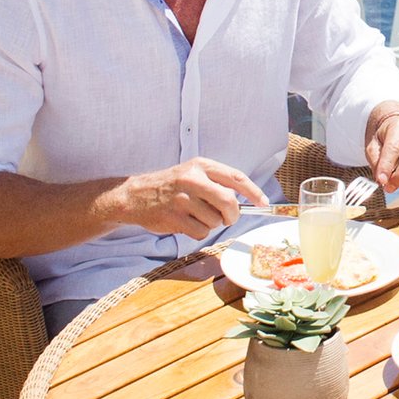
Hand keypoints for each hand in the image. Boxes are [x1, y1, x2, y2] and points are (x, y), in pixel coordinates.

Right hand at [103, 156, 268, 240]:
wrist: (135, 196)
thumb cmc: (170, 186)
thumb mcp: (192, 174)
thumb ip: (216, 183)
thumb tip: (246, 200)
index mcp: (201, 166)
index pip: (236, 178)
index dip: (254, 192)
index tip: (263, 203)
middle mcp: (192, 179)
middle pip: (228, 202)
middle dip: (233, 215)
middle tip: (229, 219)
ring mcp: (182, 198)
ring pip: (215, 220)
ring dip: (210, 223)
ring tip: (195, 215)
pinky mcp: (175, 217)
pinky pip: (201, 231)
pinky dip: (198, 232)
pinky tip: (185, 223)